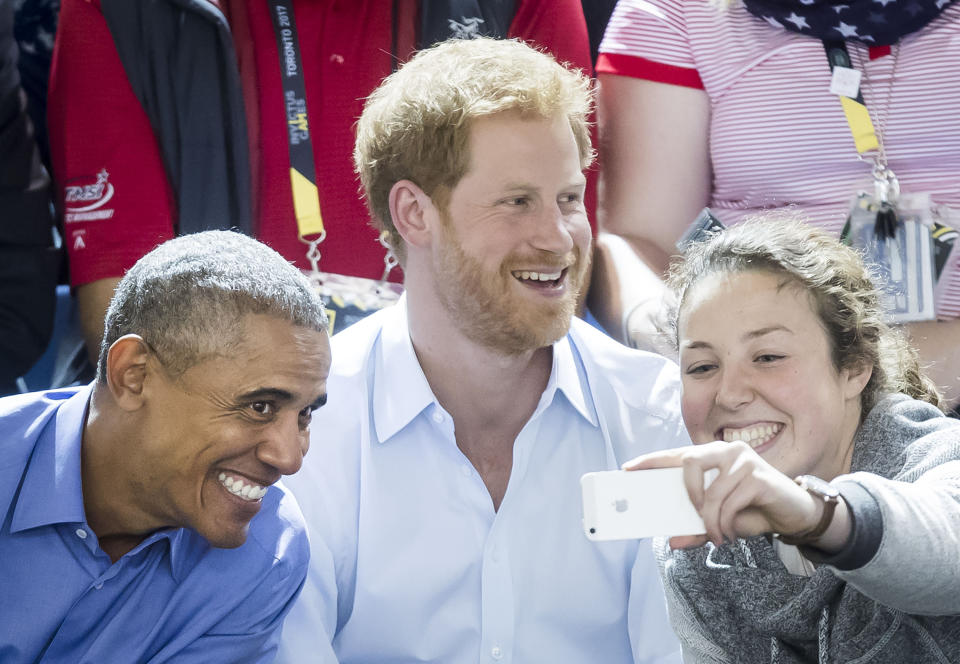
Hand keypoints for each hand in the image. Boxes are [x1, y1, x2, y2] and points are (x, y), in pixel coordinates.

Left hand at [623, 442, 822, 548]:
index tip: (627, 469)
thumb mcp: (721, 520)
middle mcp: (726, 451)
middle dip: (686, 494)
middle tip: (695, 517)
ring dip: (711, 522)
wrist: (794, 514)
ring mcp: (744, 460)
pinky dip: (726, 525)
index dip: (650, 460)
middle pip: (689, 462)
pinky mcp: (759, 476)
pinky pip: (730, 503)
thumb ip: (697, 527)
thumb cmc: (753, 511)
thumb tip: (673, 541)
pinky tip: (731, 534)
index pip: (675, 454)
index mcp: (712, 455)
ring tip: (718, 537)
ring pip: (710, 493)